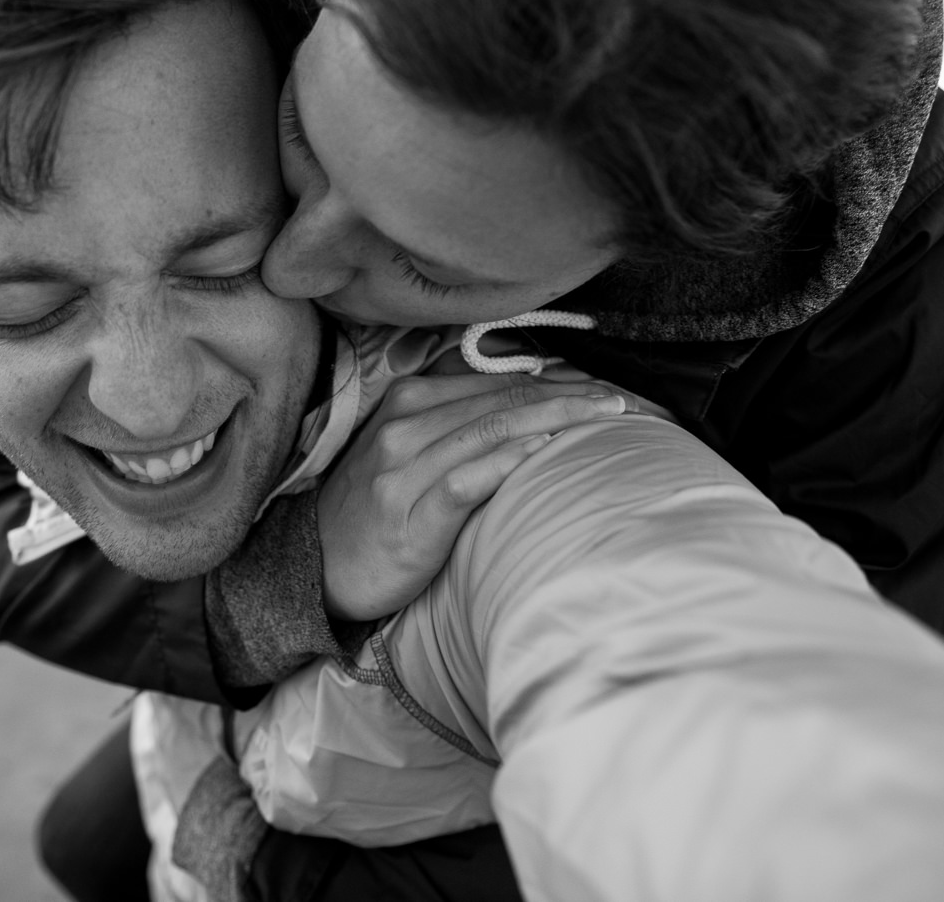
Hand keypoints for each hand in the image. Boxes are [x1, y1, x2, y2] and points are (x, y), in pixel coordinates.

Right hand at [316, 372, 640, 620]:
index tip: (604, 384)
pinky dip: (506, 460)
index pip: (496, 380)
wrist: (320, 565)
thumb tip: (532, 401)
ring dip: (554, 417)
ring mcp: (404, 467)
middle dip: (569, 394)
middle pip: (501, 398)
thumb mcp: (411, 449)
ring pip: (490, 428)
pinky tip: (543, 451)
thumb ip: (460, 420)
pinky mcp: (410, 513)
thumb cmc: (378, 508)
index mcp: (409, 400)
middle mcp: (405, 424)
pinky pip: (465, 479)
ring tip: (604, 416)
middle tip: (624, 399)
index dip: (556, 379)